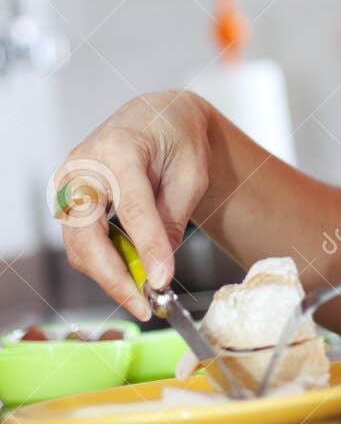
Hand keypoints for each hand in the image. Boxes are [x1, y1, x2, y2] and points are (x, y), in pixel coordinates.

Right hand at [51, 91, 212, 321]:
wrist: (158, 119)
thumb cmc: (177, 139)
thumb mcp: (190, 174)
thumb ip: (172, 218)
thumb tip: (158, 269)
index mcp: (120, 147)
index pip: (132, 207)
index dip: (146, 247)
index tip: (161, 282)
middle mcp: (84, 164)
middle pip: (88, 234)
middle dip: (115, 276)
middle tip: (145, 305)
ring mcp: (69, 182)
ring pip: (79, 246)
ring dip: (109, 275)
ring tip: (145, 293)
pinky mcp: (66, 199)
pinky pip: (81, 242)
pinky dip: (104, 263)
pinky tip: (131, 273)